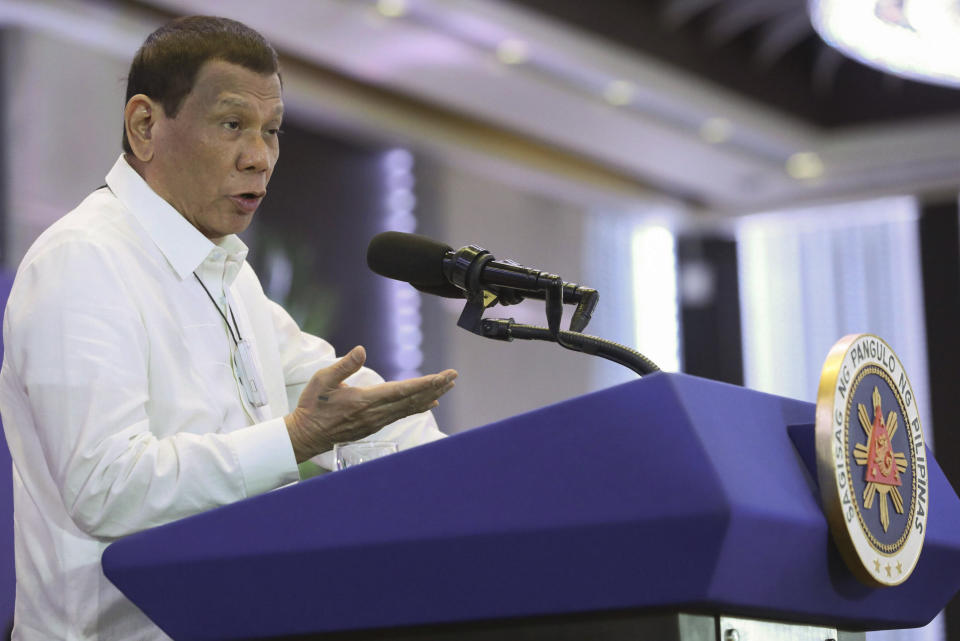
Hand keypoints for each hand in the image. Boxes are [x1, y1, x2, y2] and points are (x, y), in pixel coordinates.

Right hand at [284, 346, 456, 462]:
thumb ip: (344, 366)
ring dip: (430, 396)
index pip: (401, 391)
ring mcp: (376, 421)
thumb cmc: (313, 406)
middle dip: (435, 387)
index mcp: (365, 401)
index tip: (442, 377)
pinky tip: (429, 403)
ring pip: (409, 408)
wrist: (306, 436)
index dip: (424, 384)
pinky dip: (418, 407)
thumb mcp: (323, 380)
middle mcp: (375, 414)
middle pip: (411, 400)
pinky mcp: (374, 425)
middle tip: (453, 376)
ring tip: (447, 386)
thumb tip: (362, 350)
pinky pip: (402, 414)